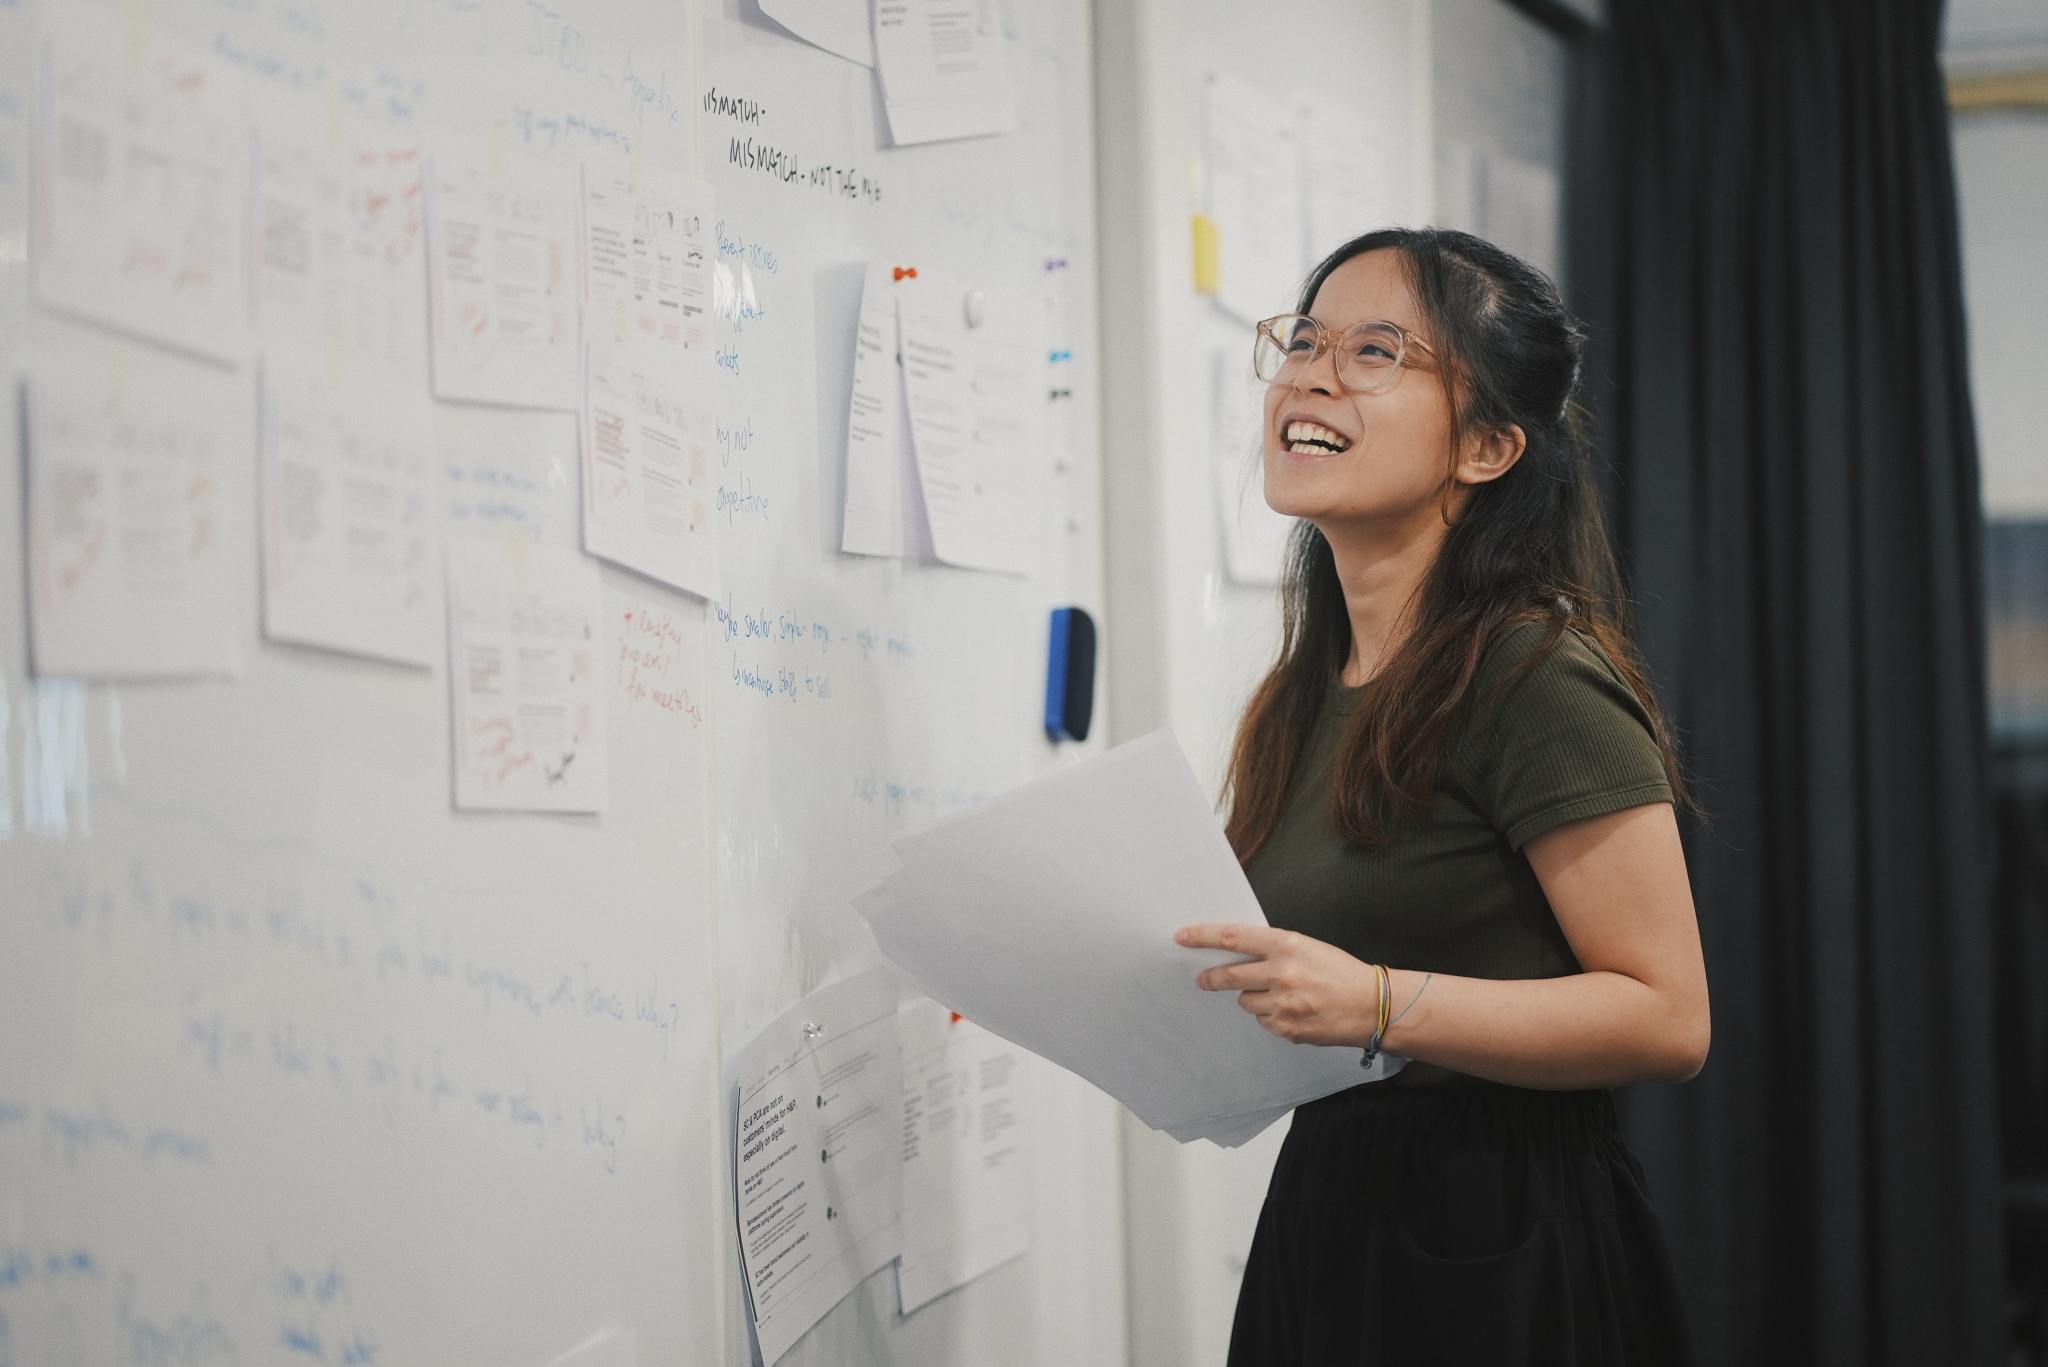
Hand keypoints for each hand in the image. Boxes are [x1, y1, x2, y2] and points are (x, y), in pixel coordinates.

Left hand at [1174, 922, 1383, 1046]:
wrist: (1372, 1005)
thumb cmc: (1342, 973)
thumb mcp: (1308, 948)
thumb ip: (1275, 949)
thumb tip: (1241, 953)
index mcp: (1286, 945)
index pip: (1234, 937)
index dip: (1203, 936)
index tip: (1183, 937)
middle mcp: (1280, 974)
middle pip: (1229, 975)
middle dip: (1211, 978)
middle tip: (1203, 979)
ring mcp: (1282, 1004)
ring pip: (1246, 1001)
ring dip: (1254, 998)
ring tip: (1282, 995)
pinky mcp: (1286, 1029)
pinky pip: (1264, 1021)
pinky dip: (1273, 1016)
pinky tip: (1295, 1011)